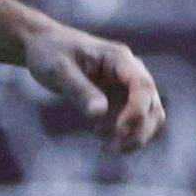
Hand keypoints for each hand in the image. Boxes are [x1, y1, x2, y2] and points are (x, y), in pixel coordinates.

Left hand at [18, 18, 166, 155]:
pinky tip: (100, 136)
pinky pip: (134, 119)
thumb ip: (79, 90)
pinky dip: (125, 132)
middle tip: (112, 148)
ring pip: (149, 114)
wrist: (44, 46)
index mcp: (120, 58)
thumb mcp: (58, 69)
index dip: (136, 110)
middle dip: (138, 129)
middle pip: (151, 103)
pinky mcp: (120, 97)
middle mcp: (130, 71)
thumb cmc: (50, 52)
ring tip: (108, 148)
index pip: (142, 86)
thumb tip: (100, 113)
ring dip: (136, 135)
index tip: (118, 131)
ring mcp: (127, 85)